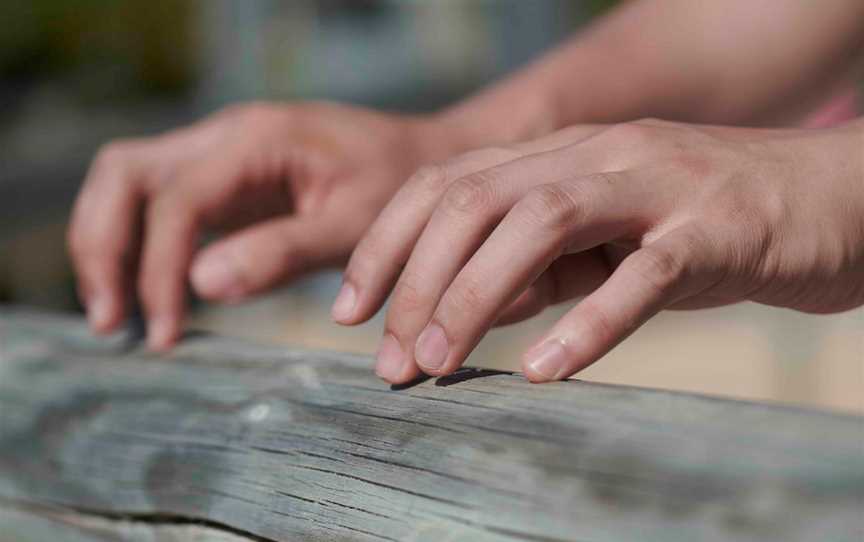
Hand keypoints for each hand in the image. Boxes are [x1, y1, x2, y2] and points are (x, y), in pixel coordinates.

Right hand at [68, 101, 452, 349]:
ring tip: (117, 319)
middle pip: (122, 173)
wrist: (423, 158)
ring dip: (109, 244)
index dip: (157, 268)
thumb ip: (281, 253)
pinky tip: (152, 296)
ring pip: (127, 181)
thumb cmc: (399, 188)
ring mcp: (219, 152)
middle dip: (103, 246)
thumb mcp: (352, 224)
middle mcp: (224, 135)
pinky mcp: (224, 179)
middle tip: (113, 323)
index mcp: (255, 138)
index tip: (165, 333)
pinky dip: (140, 245)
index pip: (176, 200)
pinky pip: (158, 202)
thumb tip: (200, 286)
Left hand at [335, 118, 863, 383]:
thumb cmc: (707, 225)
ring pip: (542, 222)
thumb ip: (536, 264)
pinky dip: (589, 321)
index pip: (447, 183)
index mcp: (565, 152)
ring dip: (475, 296)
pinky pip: (645, 273)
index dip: (386, 244)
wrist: (834, 199)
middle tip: (389, 361)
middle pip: (477, 200)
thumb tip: (460, 309)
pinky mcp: (717, 228)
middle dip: (417, 280)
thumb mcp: (605, 239)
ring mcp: (659, 184)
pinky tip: (546, 370)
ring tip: (436, 362)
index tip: (348, 311)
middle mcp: (600, 154)